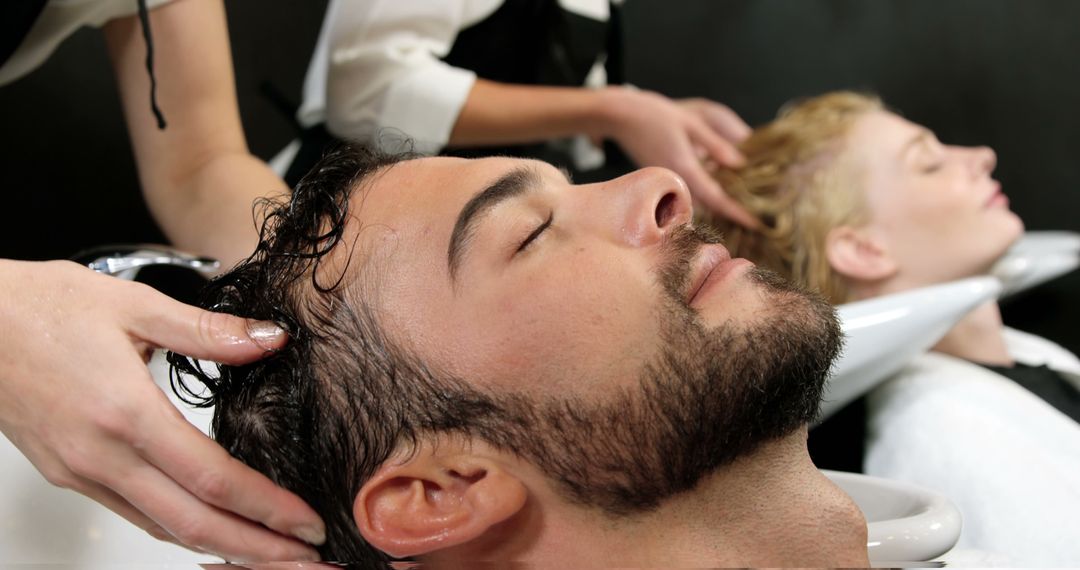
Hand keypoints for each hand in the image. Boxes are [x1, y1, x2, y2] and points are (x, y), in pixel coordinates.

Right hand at [0, 260, 323, 560]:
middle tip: (307, 559)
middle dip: (257, 549)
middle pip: (192, 523)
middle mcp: (101, 455)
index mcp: (124, 413)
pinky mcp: (70, 474)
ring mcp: (82, 472)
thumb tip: (269, 339)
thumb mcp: (133, 305)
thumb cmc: (38, 307)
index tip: (306, 521)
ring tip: (271, 553)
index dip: (266, 507)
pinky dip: (182, 530)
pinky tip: (211, 529)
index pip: (211, 478)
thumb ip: (208, 331)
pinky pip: (136, 515)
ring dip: (223, 548)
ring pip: (162, 528)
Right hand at [598, 87, 759, 227]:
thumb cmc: (653, 115)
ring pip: (701, 198)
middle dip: (734, 210)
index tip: (757, 224)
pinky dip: (709, 188)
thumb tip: (741, 164)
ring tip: (747, 200)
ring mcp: (669, 181)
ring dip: (722, 200)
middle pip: (710, 204)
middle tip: (760, 216)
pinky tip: (723, 180)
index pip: (716, 199)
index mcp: (684, 170)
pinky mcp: (665, 177)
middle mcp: (675, 182)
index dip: (738, 213)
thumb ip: (716, 145)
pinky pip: (692, 188)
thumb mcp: (691, 125)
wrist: (620, 116)